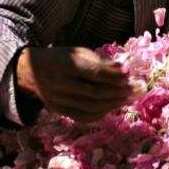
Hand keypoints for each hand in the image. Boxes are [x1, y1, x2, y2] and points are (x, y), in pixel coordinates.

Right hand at [17, 46, 134, 122]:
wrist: (32, 71)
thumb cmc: (62, 59)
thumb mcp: (78, 52)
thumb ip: (100, 61)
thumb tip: (123, 70)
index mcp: (65, 64)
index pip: (93, 72)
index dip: (113, 76)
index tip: (129, 76)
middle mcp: (60, 83)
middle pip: (94, 92)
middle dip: (118, 92)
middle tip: (136, 89)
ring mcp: (58, 100)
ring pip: (91, 107)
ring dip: (114, 104)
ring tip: (129, 99)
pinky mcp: (59, 110)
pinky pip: (84, 116)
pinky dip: (102, 113)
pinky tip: (113, 106)